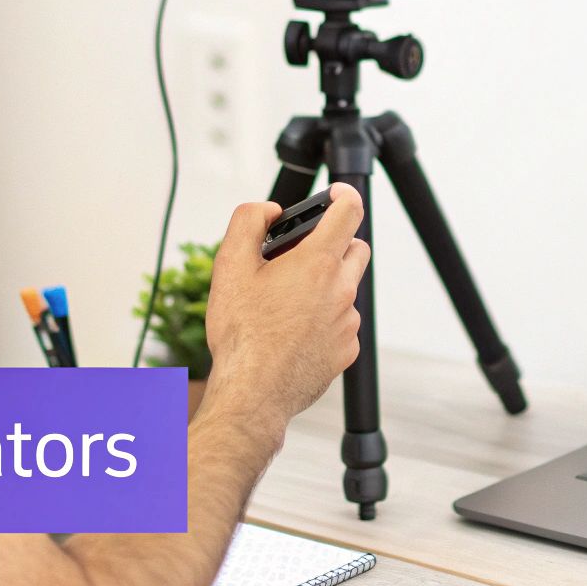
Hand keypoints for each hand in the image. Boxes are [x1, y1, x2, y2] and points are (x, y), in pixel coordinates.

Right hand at [203, 183, 367, 433]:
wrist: (253, 391)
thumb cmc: (241, 333)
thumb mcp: (230, 265)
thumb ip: (249, 221)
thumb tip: (269, 211)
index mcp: (318, 263)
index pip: (349, 211)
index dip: (343, 195)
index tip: (336, 194)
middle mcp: (342, 290)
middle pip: (356, 248)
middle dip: (335, 242)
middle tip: (301, 255)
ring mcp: (348, 322)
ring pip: (347, 288)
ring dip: (326, 285)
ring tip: (287, 302)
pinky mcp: (346, 350)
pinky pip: (342, 323)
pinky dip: (325, 319)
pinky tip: (294, 331)